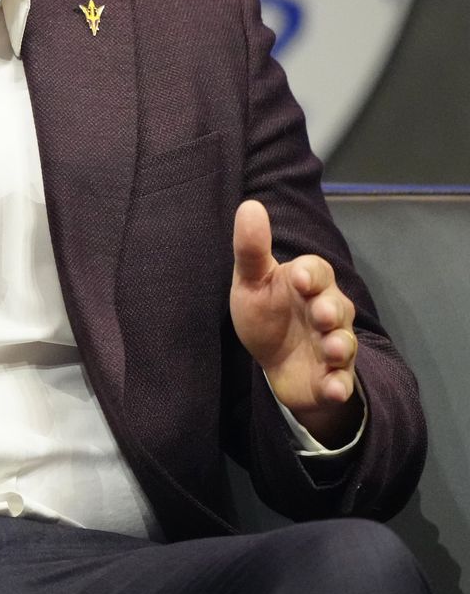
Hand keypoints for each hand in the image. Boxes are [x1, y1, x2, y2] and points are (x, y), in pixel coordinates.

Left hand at [229, 199, 363, 444]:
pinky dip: (338, 386)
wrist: (275, 362)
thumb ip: (251, 248)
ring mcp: (333, 346)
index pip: (317, 271)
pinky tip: (333, 388)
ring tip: (331, 349)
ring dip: (339, 346)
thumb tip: (249, 205)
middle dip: (329, 310)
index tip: (299, 278)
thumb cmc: (265, 312)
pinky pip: (340, 382)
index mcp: (308, 285)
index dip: (311, 274)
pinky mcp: (332, 378)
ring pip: (344, 343)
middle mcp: (327, 312)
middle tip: (319, 314)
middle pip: (337, 307)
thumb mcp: (251, 281)